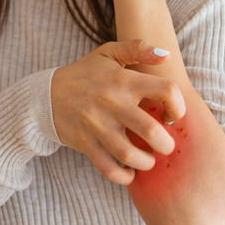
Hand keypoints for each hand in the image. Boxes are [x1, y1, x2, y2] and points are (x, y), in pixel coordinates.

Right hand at [51, 39, 186, 185]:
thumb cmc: (85, 74)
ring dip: (147, 163)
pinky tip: (130, 172)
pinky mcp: (86, 144)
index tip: (172, 116)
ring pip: (131, 155)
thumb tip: (166, 54)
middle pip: (152, 131)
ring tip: (148, 159)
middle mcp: (113, 103)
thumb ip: (138, 48)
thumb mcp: (109, 53)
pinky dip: (124, 176)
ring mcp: (98, 126)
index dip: (178, 106)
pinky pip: (109, 168)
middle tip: (165, 146)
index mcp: (124, 80)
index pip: (166, 89)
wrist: (46, 96)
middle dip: (167, 145)